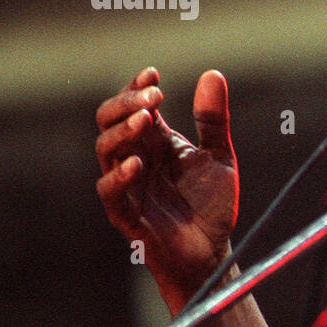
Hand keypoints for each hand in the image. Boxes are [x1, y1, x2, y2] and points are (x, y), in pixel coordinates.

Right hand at [95, 67, 238, 296]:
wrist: (212, 253)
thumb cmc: (210, 206)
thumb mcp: (220, 157)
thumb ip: (214, 120)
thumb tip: (213, 74)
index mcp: (154, 142)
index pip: (134, 107)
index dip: (137, 89)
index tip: (154, 75)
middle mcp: (135, 158)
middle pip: (110, 121)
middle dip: (127, 103)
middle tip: (154, 95)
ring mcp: (128, 186)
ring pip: (105, 150)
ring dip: (122, 131)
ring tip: (146, 118)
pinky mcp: (127, 214)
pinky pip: (111, 193)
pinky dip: (119, 175)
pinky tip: (136, 162)